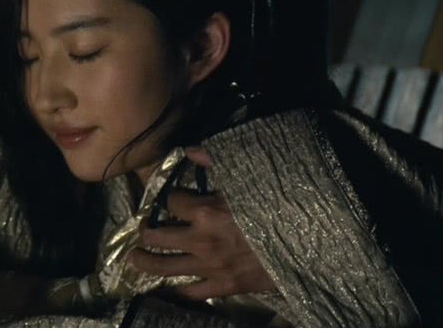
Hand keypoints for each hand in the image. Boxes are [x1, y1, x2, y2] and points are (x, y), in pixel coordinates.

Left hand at [127, 147, 275, 299]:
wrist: (308, 244)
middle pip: (156, 236)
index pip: (171, 201)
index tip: (170, 198)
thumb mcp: (250, 179)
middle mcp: (199, 240)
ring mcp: (209, 267)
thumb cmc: (279, 208)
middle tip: (142, 232)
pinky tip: (171, 285)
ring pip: (163, 267)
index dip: (169, 197)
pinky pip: (192, 291)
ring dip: (145, 262)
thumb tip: (190, 151)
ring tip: (134, 259)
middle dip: (146, 232)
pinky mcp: (223, 287)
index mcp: (204, 211)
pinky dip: (179, 288)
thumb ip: (216, 163)